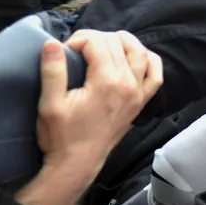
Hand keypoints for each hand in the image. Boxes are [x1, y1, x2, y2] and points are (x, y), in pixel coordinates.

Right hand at [39, 31, 162, 172]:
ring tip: (102, 45)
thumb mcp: (50, 104)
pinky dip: (149, 61)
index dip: (77, 40)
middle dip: (95, 39)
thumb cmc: (61, 136)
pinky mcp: (141, 103)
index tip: (63, 52)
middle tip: (76, 50)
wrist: (76, 165)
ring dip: (123, 42)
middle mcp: (128, 84)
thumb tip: (52, 43)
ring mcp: (138, 93)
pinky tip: (135, 58)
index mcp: (106, 82)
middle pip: (117, 43)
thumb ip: (53, 71)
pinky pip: (155, 75)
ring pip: (140, 53)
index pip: (97, 42)